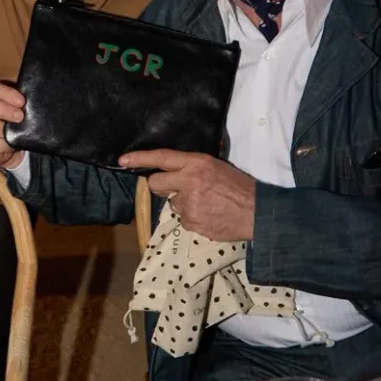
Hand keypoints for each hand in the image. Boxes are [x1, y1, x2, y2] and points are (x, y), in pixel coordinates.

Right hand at [0, 81, 26, 168]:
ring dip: (2, 127)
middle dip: (2, 108)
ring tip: (17, 130)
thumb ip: (12, 99)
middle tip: (19, 116)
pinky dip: (0, 143)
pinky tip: (10, 143)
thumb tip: (27, 97)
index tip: (21, 101)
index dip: (6, 93)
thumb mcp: (6, 105)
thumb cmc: (2, 119)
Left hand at [120, 148, 255, 240]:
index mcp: (196, 163)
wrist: (258, 212)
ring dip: (183, 204)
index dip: (139, 158)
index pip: (161, 158)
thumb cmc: (239, 186)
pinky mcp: (191, 222)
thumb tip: (173, 173)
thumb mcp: (216, 167)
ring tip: (206, 204)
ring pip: (172, 204)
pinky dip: (193, 218)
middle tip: (177, 189)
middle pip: (156, 184)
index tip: (122, 160)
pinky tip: (209, 215)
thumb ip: (192, 168)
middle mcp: (188, 181)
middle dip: (161, 187)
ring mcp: (188, 204)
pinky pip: (183, 220)